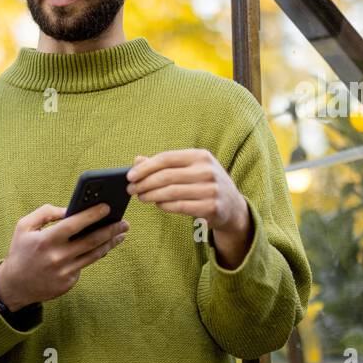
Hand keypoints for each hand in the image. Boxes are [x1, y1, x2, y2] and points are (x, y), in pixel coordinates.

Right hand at [0, 203, 128, 310]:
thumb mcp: (24, 226)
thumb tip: (69, 209)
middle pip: (91, 240)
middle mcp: (57, 257)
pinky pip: (84, 265)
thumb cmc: (20, 251)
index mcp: (46, 240)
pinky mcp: (68, 283)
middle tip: (124, 222)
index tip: (107, 206)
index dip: (92, 214)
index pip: (74, 224)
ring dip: (110, 243)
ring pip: (94, 255)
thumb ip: (45, 213)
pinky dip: (94, 255)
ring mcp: (64, 272)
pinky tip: (104, 246)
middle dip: (111, 229)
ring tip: (121, 234)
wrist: (14, 285)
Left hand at [125, 149, 246, 232]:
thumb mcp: (189, 169)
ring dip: (151, 195)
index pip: (166, 158)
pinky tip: (157, 205)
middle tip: (131, 189)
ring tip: (141, 197)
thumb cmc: (203, 184)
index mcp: (201, 156)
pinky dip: (164, 206)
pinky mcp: (212, 207)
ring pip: (171, 192)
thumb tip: (137, 160)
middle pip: (167, 176)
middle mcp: (207, 170)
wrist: (232, 206)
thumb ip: (164, 164)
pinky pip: (180, 206)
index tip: (130, 176)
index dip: (145, 167)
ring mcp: (212, 189)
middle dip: (145, 183)